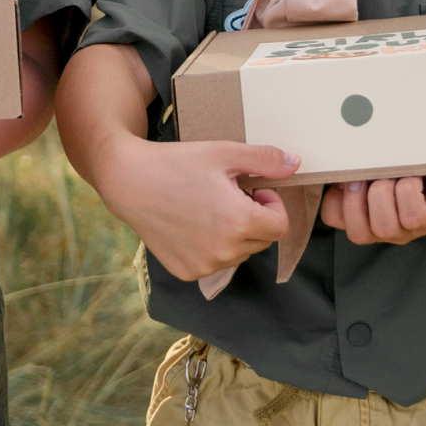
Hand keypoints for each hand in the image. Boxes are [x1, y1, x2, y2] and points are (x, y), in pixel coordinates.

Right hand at [99, 136, 301, 282]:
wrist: (128, 181)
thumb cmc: (177, 163)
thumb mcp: (224, 152)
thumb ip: (265, 160)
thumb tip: (297, 164)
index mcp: (239, 222)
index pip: (280, 225)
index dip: (270, 203)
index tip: (250, 187)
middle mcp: (225, 251)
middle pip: (262, 239)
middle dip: (254, 216)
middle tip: (226, 192)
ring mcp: (205, 266)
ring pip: (240, 252)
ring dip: (234, 232)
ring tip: (206, 206)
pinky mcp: (188, 272)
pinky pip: (216, 262)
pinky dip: (212, 245)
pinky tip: (191, 222)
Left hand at [321, 173, 425, 245]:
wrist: (425, 184)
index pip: (415, 217)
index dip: (407, 191)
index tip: (411, 171)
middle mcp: (401, 231)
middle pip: (385, 227)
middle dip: (380, 193)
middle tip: (383, 172)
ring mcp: (375, 229)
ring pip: (359, 232)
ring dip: (355, 201)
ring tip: (360, 178)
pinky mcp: (352, 219)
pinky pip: (334, 218)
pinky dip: (335, 200)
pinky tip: (345, 182)